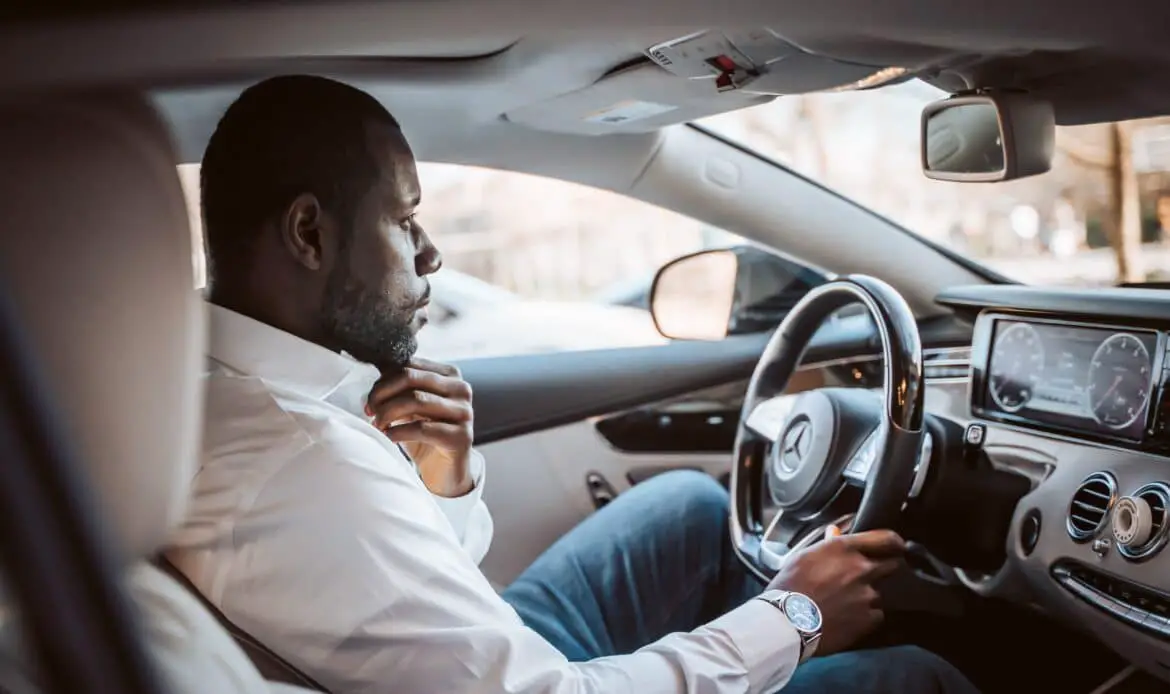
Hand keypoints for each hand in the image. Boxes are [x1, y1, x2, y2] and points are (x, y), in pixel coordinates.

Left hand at [365, 357, 474, 497]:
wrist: (445, 471)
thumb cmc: (426, 435)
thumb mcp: (411, 406)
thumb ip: (399, 387)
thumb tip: (376, 366)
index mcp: (450, 375)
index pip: (410, 365)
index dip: (384, 379)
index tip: (370, 398)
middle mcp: (461, 389)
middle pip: (411, 378)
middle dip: (383, 393)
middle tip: (369, 410)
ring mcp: (464, 412)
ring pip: (416, 400)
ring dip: (388, 412)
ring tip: (377, 424)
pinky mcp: (461, 437)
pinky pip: (422, 428)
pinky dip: (398, 431)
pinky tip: (388, 436)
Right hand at [766, 525, 905, 655]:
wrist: (787, 621)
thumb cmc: (790, 586)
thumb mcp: (804, 557)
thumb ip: (826, 544)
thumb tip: (835, 532)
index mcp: (845, 549)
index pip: (886, 539)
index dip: (895, 542)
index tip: (896, 546)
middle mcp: (861, 569)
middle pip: (893, 565)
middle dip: (885, 568)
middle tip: (870, 575)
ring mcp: (867, 595)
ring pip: (879, 592)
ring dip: (868, 595)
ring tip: (846, 602)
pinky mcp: (869, 618)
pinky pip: (876, 614)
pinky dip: (865, 615)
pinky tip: (847, 616)